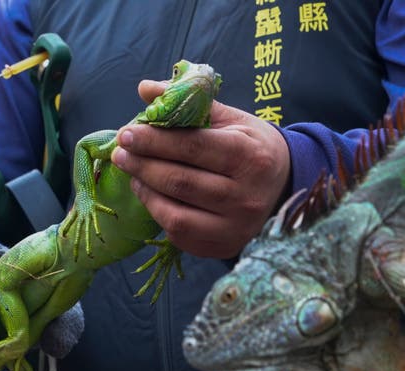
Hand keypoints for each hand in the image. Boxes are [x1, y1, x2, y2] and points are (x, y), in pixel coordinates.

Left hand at [111, 80, 289, 258]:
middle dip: (142, 165)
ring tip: (131, 172)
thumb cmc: (253, 147)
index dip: (155, 140)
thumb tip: (145, 89)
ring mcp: (235, 227)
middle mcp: (245, 196)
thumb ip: (189, 103)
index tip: (127, 133)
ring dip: (145, 190)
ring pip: (175, 213)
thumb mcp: (231, 119)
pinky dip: (157, 212)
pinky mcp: (224, 246)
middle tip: (120, 153)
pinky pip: (179, 233)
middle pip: (180, 181)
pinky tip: (150, 193)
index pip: (193, 147)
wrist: (284, 187)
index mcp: (250, 157)